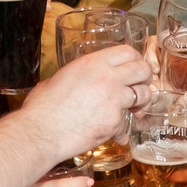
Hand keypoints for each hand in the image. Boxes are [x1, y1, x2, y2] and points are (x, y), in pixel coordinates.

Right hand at [25, 43, 150, 158]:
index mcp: (93, 63)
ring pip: (143, 94)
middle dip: (145, 78)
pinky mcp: (114, 121)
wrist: (41, 131)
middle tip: (140, 87)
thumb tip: (79, 82)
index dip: (136, 59)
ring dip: (141, 103)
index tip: (135, 68)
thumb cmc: (43, 107)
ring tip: (133, 110)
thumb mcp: (60, 78)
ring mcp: (113, 99)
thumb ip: (78, 76)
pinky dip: (120, 131)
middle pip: (142, 69)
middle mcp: (107, 77)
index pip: (127, 51)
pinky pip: (125, 124)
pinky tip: (112, 134)